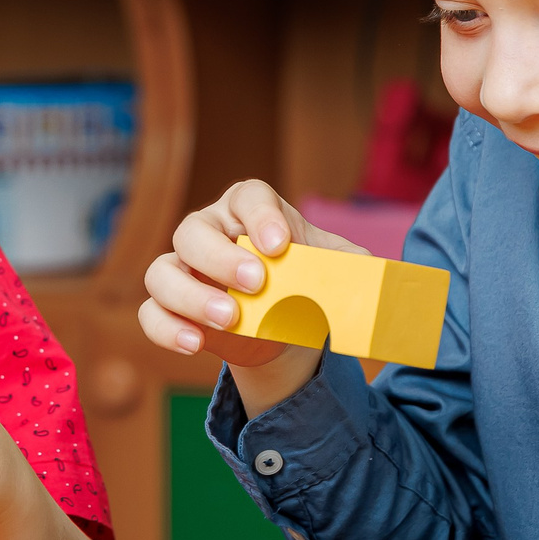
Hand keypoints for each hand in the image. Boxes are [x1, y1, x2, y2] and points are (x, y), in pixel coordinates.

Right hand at [139, 179, 360, 411]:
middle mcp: (207, 231)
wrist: (284, 323)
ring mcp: (181, 268)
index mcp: (248, 210)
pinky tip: (196, 343)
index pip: (247, 196)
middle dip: (221, 258)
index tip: (281, 245)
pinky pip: (151, 314)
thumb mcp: (334, 269)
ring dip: (191, 296)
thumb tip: (387, 278)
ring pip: (162, 272)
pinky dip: (168, 329)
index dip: (260, 217)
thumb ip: (356, 266)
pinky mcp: (168, 306)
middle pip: (194, 231)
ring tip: (230, 319)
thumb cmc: (304, 281)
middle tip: (256, 283)